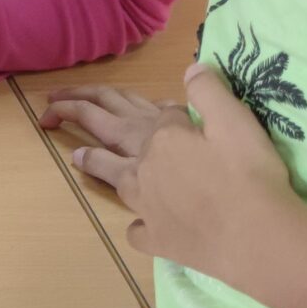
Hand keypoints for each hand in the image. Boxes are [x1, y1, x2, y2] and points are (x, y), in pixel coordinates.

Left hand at [38, 66, 300, 278]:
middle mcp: (146, 166)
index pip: (156, 113)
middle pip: (107, 129)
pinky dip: (138, 224)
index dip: (167, 109)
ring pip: (113, 174)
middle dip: (76, 110)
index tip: (173, 106)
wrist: (255, 238)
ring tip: (76, 155)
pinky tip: (139, 225)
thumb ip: (210, 92)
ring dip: (94, 161)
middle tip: (51, 103)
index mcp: (163, 135)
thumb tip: (191, 69)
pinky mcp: (158, 238)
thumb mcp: (237, 121)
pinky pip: (138, 229)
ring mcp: (147, 204)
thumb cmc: (249, 176)